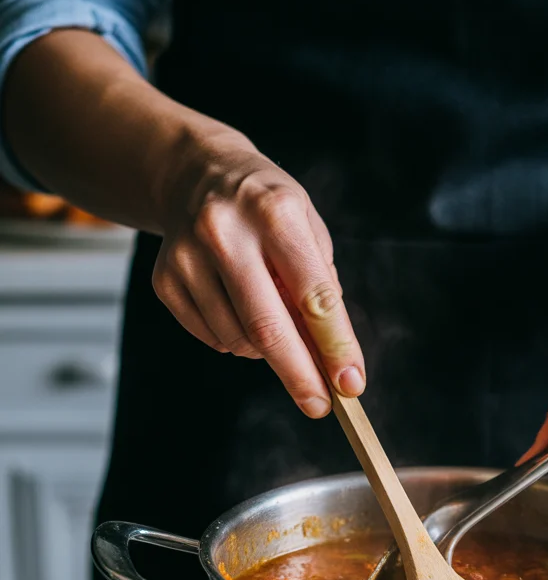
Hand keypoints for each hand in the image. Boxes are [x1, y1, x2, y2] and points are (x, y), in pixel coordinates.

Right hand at [152, 129, 363, 417]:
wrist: (195, 174)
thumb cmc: (266, 207)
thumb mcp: (308, 228)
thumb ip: (321, 288)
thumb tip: (330, 357)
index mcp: (275, 212)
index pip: (313, 295)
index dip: (335, 346)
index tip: (350, 384)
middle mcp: (226, 232)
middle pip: (267, 327)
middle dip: (298, 375)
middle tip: (318, 405)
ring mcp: (187, 257)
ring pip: (238, 340)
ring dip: (265, 352)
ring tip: (271, 320)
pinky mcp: (165, 280)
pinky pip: (212, 337)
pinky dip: (235, 340)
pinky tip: (238, 308)